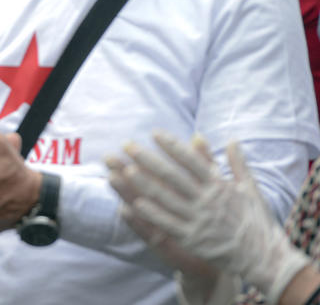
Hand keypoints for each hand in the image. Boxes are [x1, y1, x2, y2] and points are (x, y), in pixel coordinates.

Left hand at [110, 131, 309, 303]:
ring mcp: (199, 220)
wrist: (265, 258)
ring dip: (144, 184)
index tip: (154, 133)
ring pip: (166, 199)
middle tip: (127, 146)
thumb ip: (237, 163)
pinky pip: (168, 225)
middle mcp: (207, 201)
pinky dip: (152, 214)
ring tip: (125, 170)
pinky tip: (134, 204)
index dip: (172, 146)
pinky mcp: (193, 240)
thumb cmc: (257, 220)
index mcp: (220, 186)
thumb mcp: (251, 188)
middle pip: (173, 176)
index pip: (191, 160)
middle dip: (148, 159)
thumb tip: (231, 139)